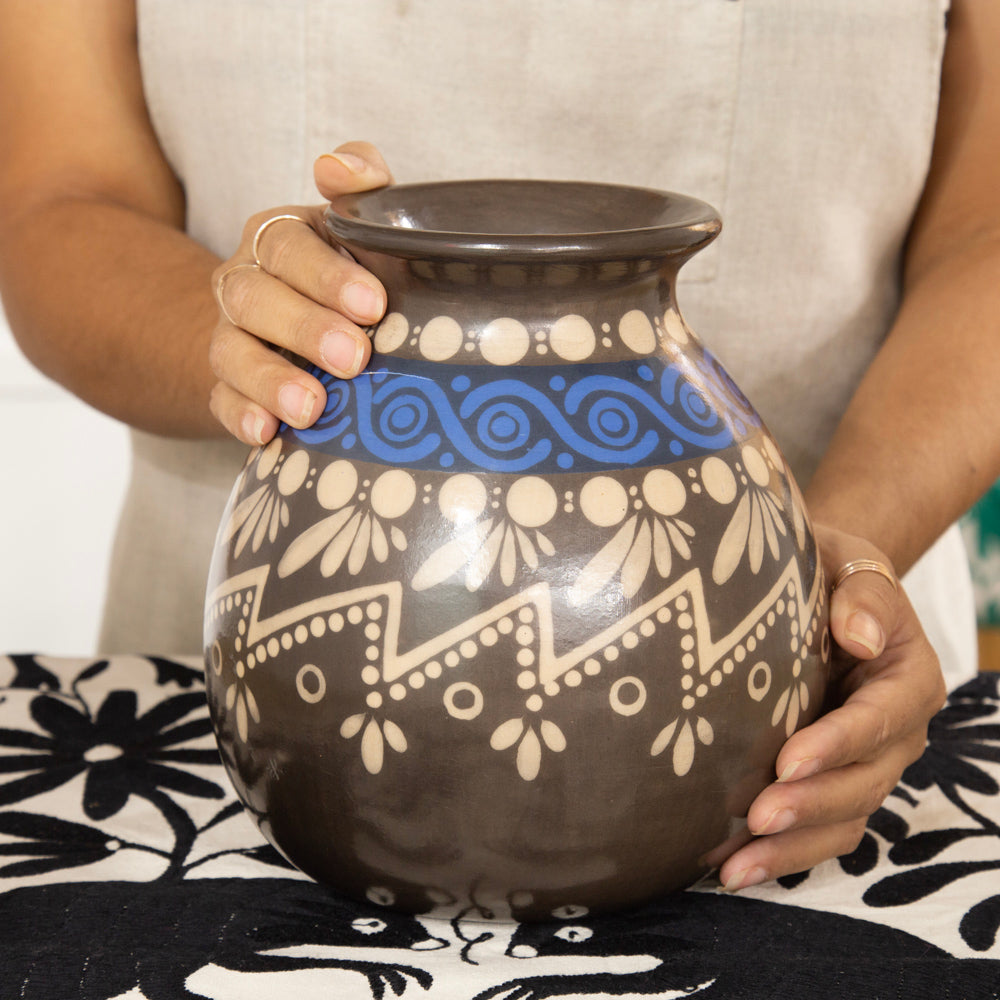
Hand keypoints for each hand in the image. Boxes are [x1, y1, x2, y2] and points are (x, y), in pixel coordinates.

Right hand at [208, 141, 391, 443]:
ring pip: (232, 352)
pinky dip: (241, 416)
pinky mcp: (228, 386)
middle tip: (354, 357)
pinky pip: (221, 400)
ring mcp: (233, 337)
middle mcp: (247, 283)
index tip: (373, 304)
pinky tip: (265, 434)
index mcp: (280, 239)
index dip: (327, 274)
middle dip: (304, 328)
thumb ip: (362, 186)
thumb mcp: (360, 224)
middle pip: (254, 297)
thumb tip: (336, 167)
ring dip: (270, 380)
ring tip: (311, 407)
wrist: (304, 326)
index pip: (289, 245)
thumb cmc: (350, 271)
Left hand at [714, 524, 947, 890]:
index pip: (880, 718)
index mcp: (906, 677)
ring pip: (842, 819)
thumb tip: (859, 635)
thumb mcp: (849, 559)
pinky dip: (782, 852)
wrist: (820, 589)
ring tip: (735, 868)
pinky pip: (818, 829)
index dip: (839, 743)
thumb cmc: (830, 568)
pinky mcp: (831, 782)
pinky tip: (730, 868)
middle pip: (863, 781)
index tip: (788, 759)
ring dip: (792, 847)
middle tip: (756, 817)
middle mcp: (895, 731)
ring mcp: (865, 763)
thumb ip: (862, 592)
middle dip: (810, 804)